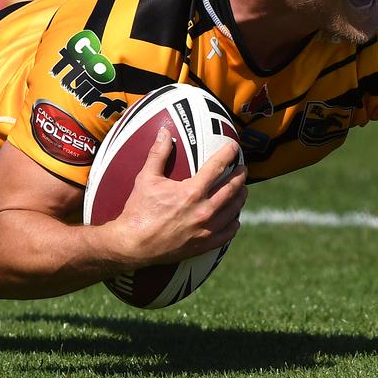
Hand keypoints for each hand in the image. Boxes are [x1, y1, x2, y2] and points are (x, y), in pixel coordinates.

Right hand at [114, 127, 246, 267]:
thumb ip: (158, 154)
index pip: (217, 166)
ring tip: (242, 190)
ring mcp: (206, 229)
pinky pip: (228, 233)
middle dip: (240, 176)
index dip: (228, 153)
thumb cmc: (139, 210)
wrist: (133, 245)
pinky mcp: (204, 245)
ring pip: (233, 210)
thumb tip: (165, 132)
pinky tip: (234, 218)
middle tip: (243, 169)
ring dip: (240, 197)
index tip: (234, 146)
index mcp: (191, 192)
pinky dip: (234, 223)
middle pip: (231, 188)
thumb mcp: (146, 178)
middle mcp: (203, 210)